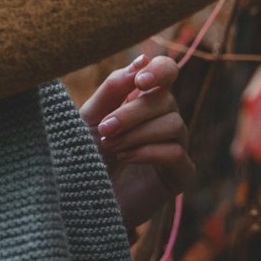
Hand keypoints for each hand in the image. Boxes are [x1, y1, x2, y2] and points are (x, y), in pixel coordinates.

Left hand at [79, 54, 196, 233]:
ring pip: (173, 124)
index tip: (139, 81)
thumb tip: (143, 58)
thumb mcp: (91, 118)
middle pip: (166, 99)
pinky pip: (177, 152)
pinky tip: (126, 157)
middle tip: (105, 129)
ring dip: (138, 133)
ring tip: (112, 147)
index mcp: (144, 100)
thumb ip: (114, 89)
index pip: (167, 72)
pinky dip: (149, 151)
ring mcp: (175, 147)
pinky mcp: (180, 175)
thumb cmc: (84, 156)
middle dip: (132, 112)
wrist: (80, 202)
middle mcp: (164, 120)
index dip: (159, 70)